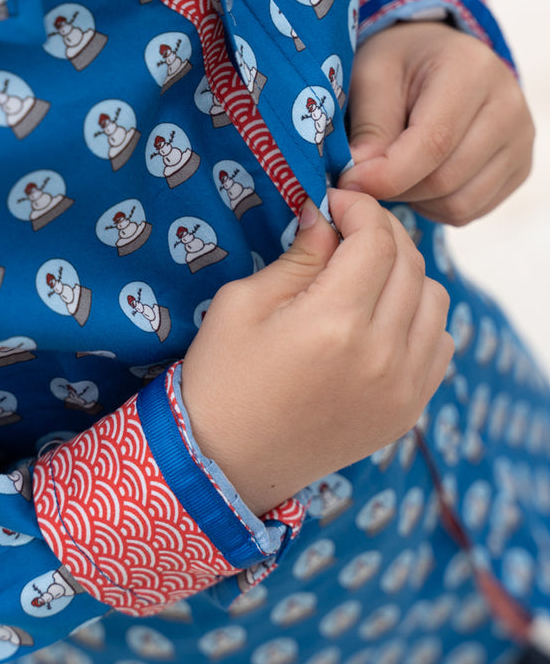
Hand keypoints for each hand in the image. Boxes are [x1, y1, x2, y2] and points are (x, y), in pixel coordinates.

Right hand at [180, 189, 452, 516]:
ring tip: (365, 273)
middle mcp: (382, 355)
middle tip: (348, 227)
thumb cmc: (223, 376)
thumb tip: (328, 218)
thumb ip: (299, 257)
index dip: (359, 207)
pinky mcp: (408, 410)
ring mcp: (403, 388)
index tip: (335, 200)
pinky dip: (419, 317)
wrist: (226, 462)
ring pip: (435, 299)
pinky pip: (440, 343)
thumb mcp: (243, 303)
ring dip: (405, 272)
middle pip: (410, 263)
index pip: (376, 240)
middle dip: (382, 231)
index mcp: (335, 323)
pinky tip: (381, 317)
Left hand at [338, 21, 534, 225]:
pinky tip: (418, 178)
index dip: (387, 174)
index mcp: (472, 71)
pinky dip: (435, 206)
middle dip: (395, 188)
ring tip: (393, 172)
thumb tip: (361, 180)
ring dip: (414, 200)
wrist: (436, 59)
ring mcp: (520, 142)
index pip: (434, 142)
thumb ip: (369, 126)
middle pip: (446, 179)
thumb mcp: (372, 76)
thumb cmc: (400, 64)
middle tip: (364, 176)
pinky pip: (469, 211)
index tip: (349, 183)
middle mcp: (508, 107)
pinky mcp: (519, 169)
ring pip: (459, 204)